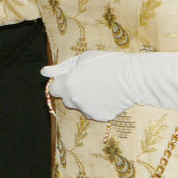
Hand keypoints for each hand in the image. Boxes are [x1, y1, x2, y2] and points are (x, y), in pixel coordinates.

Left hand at [42, 50, 177, 121]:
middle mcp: (75, 100)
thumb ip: (60, 68)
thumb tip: (44, 72)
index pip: (53, 89)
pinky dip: (97, 105)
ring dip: (85, 98)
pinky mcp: (100, 117)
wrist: (133, 77)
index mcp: (68, 85)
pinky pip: (93, 111)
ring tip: (100, 86)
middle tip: (88, 80)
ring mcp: (88, 111)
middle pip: (67, 99)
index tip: (69, 78)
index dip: (60, 83)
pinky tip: (107, 95)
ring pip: (80, 106)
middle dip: (73, 91)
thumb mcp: (81, 59)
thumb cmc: (106, 63)